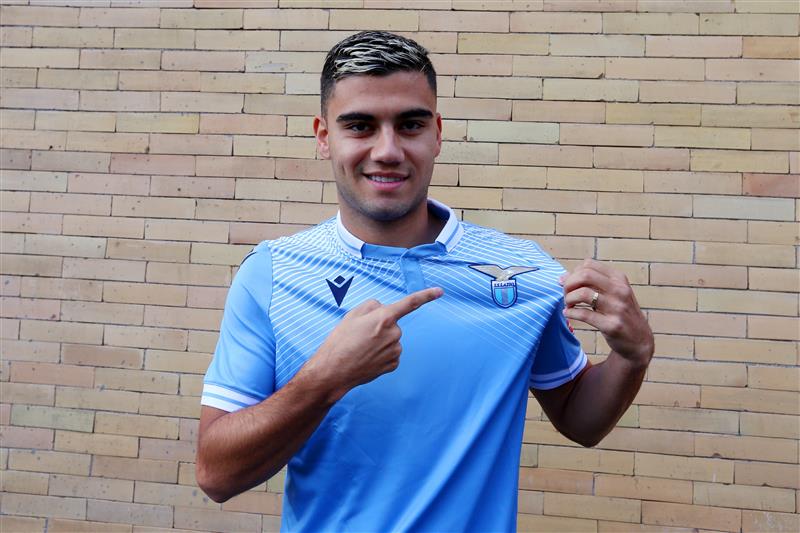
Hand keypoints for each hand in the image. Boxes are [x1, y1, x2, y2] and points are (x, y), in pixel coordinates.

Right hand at [309, 287, 443, 398]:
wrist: (334, 371)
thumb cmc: (340, 341)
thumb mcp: (352, 315)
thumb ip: (372, 306)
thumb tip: (383, 310)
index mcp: (384, 317)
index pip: (410, 303)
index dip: (426, 295)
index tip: (440, 291)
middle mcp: (394, 333)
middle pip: (392, 323)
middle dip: (380, 325)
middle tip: (360, 335)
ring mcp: (395, 350)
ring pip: (391, 338)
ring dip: (380, 340)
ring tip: (361, 348)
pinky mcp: (394, 363)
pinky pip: (391, 352)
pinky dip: (381, 354)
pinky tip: (367, 357)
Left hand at [560, 259, 653, 368]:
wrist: (639, 341)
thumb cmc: (621, 314)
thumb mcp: (613, 294)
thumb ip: (592, 284)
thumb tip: (563, 277)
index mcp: (619, 279)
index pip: (589, 265)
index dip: (573, 273)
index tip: (568, 284)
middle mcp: (620, 290)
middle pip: (585, 275)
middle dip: (569, 284)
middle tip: (566, 295)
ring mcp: (617, 308)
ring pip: (583, 293)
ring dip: (569, 299)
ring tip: (568, 305)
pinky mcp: (612, 325)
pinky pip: (584, 314)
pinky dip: (571, 313)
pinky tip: (568, 314)